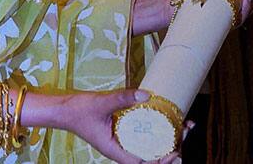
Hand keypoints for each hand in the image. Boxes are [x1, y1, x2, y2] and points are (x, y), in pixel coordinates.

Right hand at [61, 89, 190, 163]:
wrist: (65, 110)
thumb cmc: (80, 111)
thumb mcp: (102, 103)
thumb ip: (122, 98)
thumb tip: (146, 94)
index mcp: (115, 150)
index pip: (142, 163)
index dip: (160, 161)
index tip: (175, 151)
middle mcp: (121, 148)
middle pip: (150, 156)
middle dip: (171, 148)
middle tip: (187, 131)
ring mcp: (123, 140)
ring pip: (149, 146)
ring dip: (168, 139)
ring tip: (184, 126)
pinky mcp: (123, 131)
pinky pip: (144, 136)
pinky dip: (158, 131)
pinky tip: (168, 120)